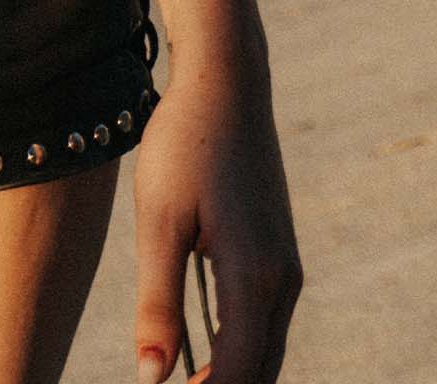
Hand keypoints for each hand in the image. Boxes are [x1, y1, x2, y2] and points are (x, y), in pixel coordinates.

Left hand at [132, 43, 302, 382]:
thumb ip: (158, 302)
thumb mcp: (159, 220)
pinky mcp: (278, 254)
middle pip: (258, 372)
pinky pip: (264, 324)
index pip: (235, 374)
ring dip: (229, 375)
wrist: (226, 83)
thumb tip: (151, 377)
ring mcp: (285, 267)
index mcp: (254, 278)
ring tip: (180, 383)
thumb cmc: (185, 144)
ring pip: (265, 351)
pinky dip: (238, 350)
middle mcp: (282, 281)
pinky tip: (200, 352)